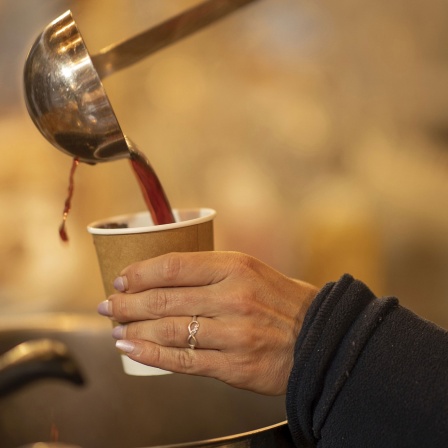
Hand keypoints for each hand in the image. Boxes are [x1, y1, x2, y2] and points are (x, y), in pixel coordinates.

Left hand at [98, 251, 317, 394]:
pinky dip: (150, 354)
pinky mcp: (233, 365)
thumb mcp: (252, 271)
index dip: (140, 272)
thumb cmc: (282, 302)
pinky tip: (131, 348)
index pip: (174, 265)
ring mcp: (233, 333)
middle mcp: (233, 297)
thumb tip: (165, 276)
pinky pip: (182, 360)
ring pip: (168, 329)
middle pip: (164, 299)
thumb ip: (211, 271)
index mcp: (237, 267)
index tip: (122, 277)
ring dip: (133, 328)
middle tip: (109, 303)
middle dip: (127, 302)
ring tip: (116, 327)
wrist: (320, 339)